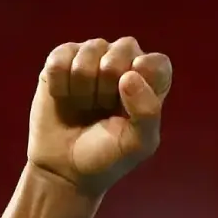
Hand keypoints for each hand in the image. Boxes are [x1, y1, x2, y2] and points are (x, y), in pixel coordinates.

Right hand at [27, 37, 171, 195]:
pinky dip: (60, 85)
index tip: (127, 107)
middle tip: (103, 109)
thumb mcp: (138, 143)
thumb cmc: (108, 155)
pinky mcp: (61, 59)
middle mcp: (124, 61)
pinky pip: (60, 58)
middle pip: (123, 49)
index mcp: (151, 80)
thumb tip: (129, 75)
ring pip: (90, 50)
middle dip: (109, 85)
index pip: (157, 62)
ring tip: (85, 106)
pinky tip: (64, 98)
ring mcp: (92, 57)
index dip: (142, 82)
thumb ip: (147, 112)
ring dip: (84, 87)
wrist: (64, 168)